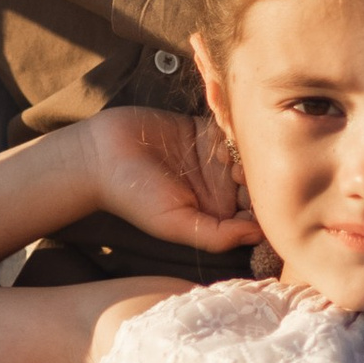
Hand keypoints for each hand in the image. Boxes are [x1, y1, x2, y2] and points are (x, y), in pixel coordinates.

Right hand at [73, 105, 259, 253]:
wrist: (100, 156)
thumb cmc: (134, 197)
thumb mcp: (175, 224)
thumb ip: (216, 235)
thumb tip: (259, 235)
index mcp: (217, 213)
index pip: (256, 211)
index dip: (263, 204)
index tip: (251, 197)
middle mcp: (219, 186)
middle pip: (257, 179)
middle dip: (256, 174)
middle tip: (235, 172)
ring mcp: (213, 157)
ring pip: (247, 151)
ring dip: (244, 149)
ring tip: (222, 154)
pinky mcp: (203, 129)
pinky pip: (230, 126)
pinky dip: (231, 126)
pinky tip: (218, 132)